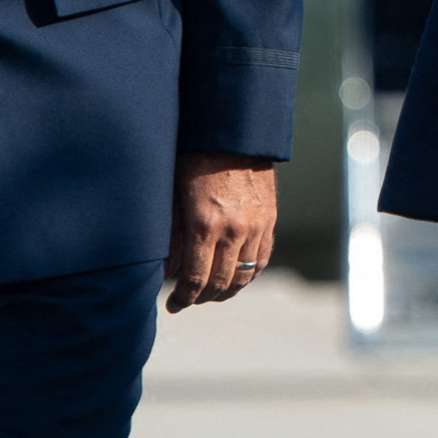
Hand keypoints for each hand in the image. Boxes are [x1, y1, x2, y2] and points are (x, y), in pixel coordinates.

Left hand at [165, 152, 276, 312]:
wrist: (234, 132)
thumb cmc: (195, 159)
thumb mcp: (175, 196)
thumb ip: (172, 237)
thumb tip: (167, 271)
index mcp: (204, 225)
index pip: (195, 279)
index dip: (183, 298)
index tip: (173, 305)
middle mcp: (234, 230)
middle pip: (221, 283)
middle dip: (202, 297)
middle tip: (189, 300)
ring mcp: (256, 225)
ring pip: (245, 275)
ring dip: (227, 290)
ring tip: (212, 293)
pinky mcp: (270, 219)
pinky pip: (262, 258)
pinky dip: (249, 274)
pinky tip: (236, 276)